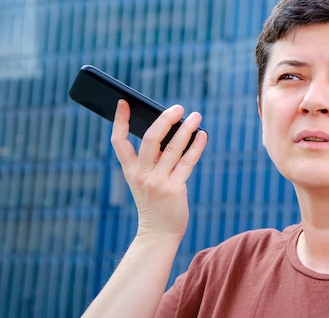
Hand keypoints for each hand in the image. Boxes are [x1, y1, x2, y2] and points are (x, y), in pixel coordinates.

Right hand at [110, 99, 207, 241]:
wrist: (158, 232)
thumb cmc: (154, 201)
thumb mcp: (146, 179)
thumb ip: (154, 158)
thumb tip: (173, 129)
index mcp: (130, 170)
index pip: (118, 142)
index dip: (120, 121)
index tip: (123, 102)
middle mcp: (142, 175)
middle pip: (150, 140)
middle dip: (164, 120)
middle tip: (178, 107)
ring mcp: (158, 182)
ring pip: (173, 148)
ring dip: (186, 129)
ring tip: (196, 116)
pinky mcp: (174, 189)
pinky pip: (188, 162)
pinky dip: (196, 146)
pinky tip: (202, 135)